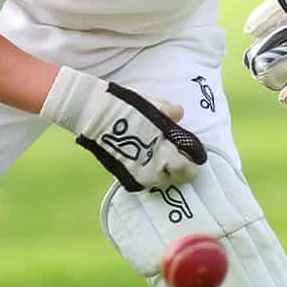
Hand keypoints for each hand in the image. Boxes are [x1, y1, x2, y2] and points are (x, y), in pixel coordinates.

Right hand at [41, 66, 206, 190]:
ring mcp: (138, 171)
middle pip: (177, 177)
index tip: (193, 153)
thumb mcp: (151, 104)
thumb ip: (169, 113)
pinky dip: (149, 176)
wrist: (93, 114)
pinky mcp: (124, 173)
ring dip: (165, 174)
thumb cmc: (125, 107)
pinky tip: (147, 164)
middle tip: (178, 159)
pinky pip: (144, 182)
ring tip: (161, 161)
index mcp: (163, 147)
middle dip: (181, 170)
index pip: (187, 166)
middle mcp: (153, 164)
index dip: (193, 161)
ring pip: (160, 182)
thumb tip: (179, 114)